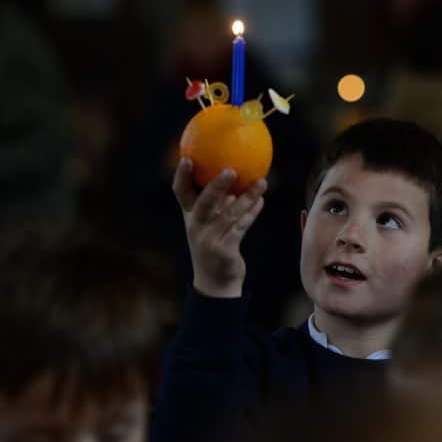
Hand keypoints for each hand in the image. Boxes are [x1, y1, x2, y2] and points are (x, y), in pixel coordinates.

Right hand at [173, 159, 266, 297]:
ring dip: (247, 197)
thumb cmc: (214, 245)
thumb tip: (235, 171)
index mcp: (190, 217)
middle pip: (204, 202)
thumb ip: (218, 202)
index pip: (180, 193)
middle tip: (232, 170)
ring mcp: (209, 239)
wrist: (215, 282)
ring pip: (229, 214)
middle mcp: (196, 227)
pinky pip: (241, 227)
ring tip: (262, 182)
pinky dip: (252, 213)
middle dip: (217, 186)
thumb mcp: (210, 224)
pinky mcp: (224, 250)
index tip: (186, 158)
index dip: (182, 176)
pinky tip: (261, 200)